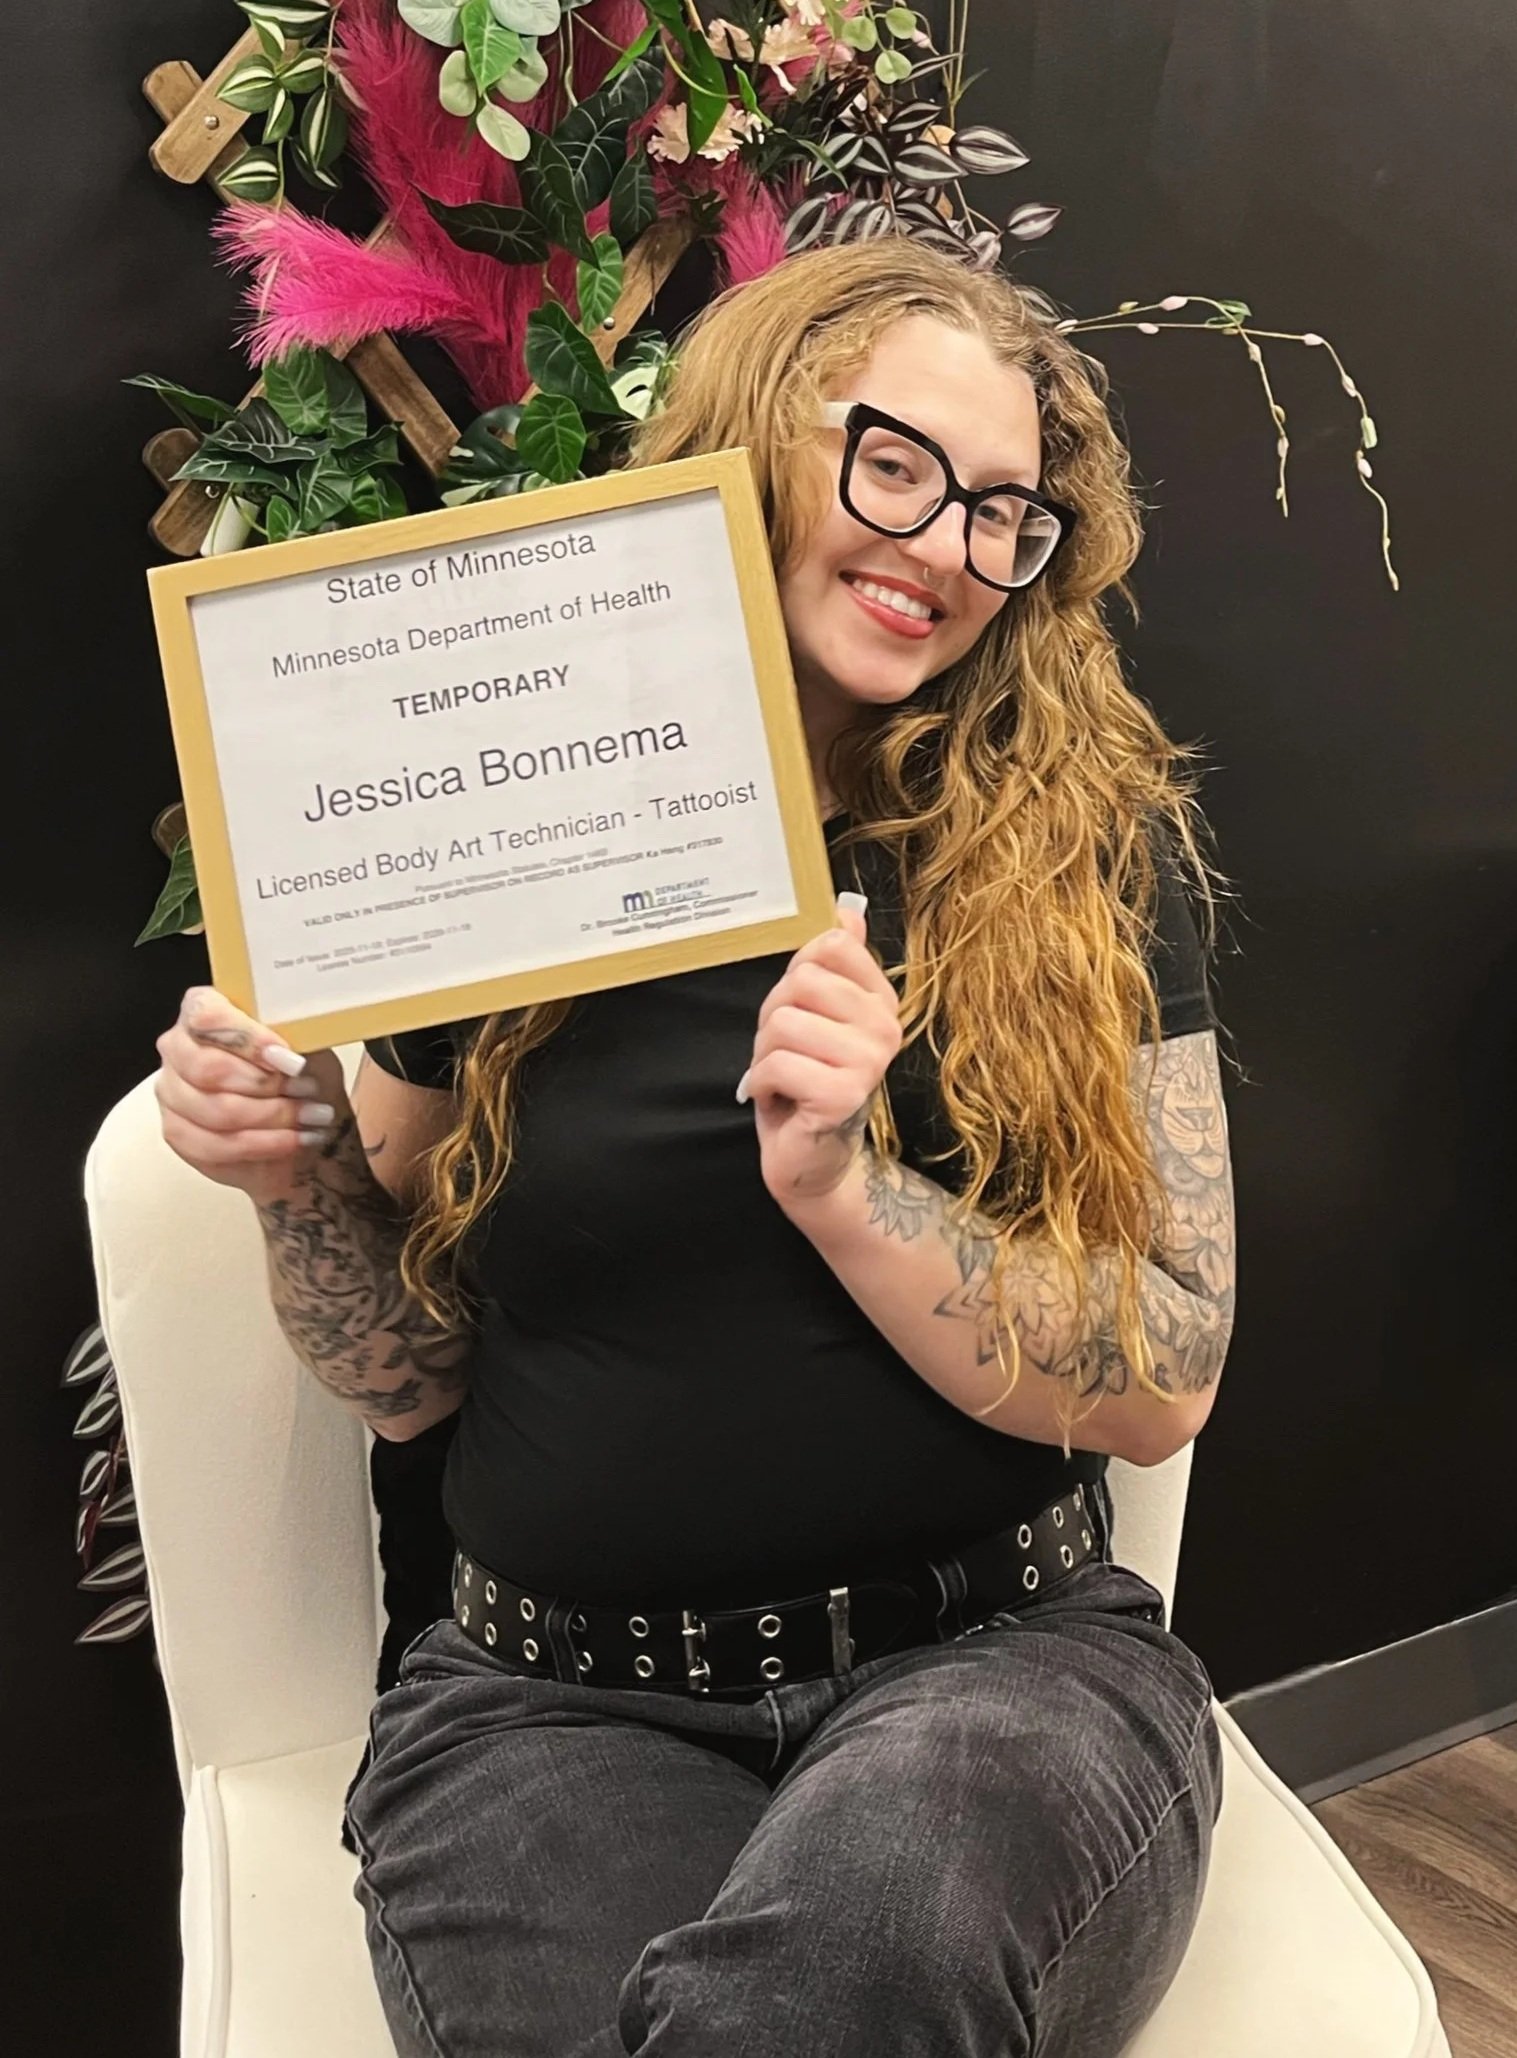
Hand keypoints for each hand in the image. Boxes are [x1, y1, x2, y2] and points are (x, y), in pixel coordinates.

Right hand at [155, 987, 346, 1205]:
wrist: (302, 1118)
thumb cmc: (301, 1074)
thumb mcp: (308, 1045)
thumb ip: (294, 1040)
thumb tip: (286, 1058)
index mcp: (203, 1008)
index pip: (208, 1016)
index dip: (249, 1040)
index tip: (290, 1059)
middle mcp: (177, 1046)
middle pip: (208, 1068)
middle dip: (266, 1085)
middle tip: (307, 1090)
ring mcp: (171, 1091)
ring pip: (215, 1111)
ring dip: (272, 1117)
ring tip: (309, 1116)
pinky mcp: (178, 1133)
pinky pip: (214, 1146)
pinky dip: (262, 1145)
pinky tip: (292, 1139)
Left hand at [740, 895, 900, 1207]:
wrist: (812, 1158)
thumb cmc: (808, 1081)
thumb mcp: (816, 1014)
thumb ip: (833, 963)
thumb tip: (846, 910)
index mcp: (882, 1000)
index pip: (833, 946)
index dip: (797, 975)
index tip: (801, 1010)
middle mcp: (886, 1027)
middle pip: (802, 982)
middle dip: (774, 1017)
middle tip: (785, 1050)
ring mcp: (869, 1062)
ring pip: (784, 1022)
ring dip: (765, 1053)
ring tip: (782, 1075)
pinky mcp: (844, 1095)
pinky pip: (777, 1064)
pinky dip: (761, 1082)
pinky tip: (779, 1098)